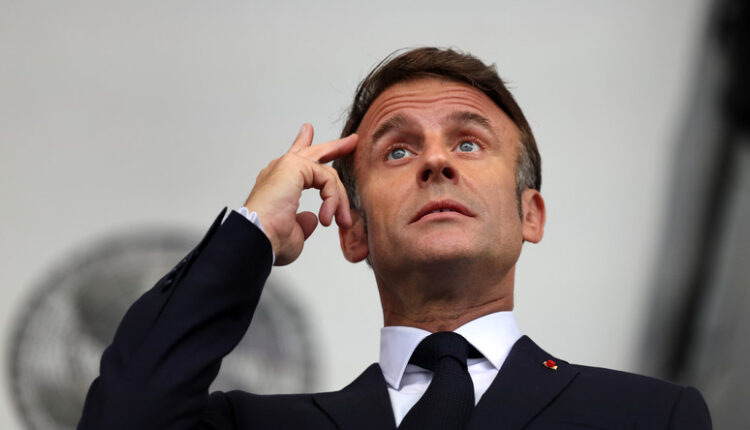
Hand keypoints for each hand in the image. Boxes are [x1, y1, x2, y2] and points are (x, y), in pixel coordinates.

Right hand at [244, 124, 357, 265]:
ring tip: (343, 221)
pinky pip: (328, 180)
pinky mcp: (295, 166)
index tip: (309, 132)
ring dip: (339, 200)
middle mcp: (280, 170)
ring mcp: (287, 165)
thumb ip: (303, 222)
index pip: (295, 162)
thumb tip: (312, 218)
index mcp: (278, 183)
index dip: (304, 145)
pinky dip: (333, 200)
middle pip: (312, 152)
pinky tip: (327, 217)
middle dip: (335, 147)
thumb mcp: (293, 231)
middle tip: (351, 141)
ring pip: (327, 174)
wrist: (258, 237)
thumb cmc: (270, 239)